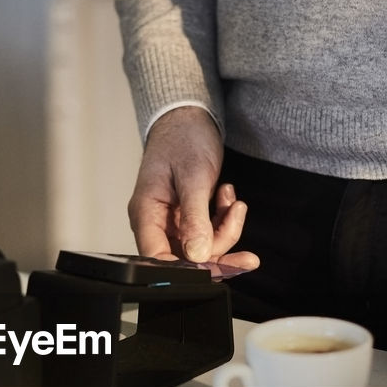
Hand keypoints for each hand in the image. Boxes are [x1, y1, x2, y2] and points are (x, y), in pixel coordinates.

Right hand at [128, 106, 258, 268]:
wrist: (189, 118)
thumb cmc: (183, 138)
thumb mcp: (193, 177)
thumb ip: (195, 218)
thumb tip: (197, 254)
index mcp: (146, 213)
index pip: (158, 259)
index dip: (187, 269)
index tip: (217, 265)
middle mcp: (155, 223)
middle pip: (185, 258)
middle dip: (218, 249)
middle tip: (241, 234)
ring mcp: (171, 222)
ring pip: (201, 248)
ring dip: (225, 231)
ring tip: (233, 203)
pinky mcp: (187, 218)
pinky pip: (208, 234)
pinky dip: (224, 221)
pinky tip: (227, 199)